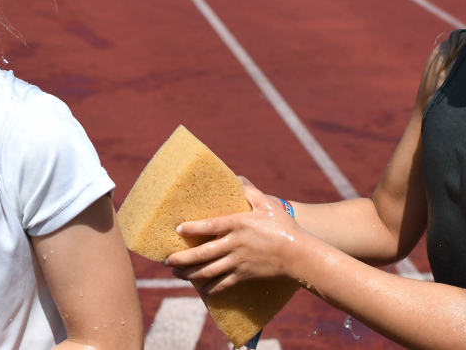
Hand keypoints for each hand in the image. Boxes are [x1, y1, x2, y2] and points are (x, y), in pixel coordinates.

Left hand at [164, 178, 303, 294]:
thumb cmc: (283, 226)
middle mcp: (235, 244)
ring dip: (189, 274)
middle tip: (166, 259)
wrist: (298, 255)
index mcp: (238, 224)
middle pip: (202, 254)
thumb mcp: (267, 204)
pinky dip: (209, 288)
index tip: (177, 229)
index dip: (192, 228)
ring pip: (208, 272)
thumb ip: (250, 191)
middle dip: (181, 258)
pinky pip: (222, 284)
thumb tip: (236, 177)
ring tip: (175, 273)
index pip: (209, 226)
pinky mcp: (244, 276)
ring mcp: (239, 262)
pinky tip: (199, 288)